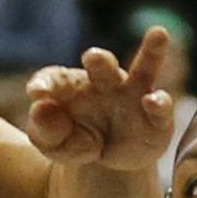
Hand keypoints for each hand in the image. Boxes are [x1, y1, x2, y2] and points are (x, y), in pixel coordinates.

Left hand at [25, 30, 177, 171]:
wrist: (104, 164)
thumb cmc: (74, 141)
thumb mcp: (52, 143)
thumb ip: (44, 130)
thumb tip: (40, 108)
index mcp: (71, 85)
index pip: (55, 78)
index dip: (44, 82)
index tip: (36, 92)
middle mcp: (104, 82)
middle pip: (101, 64)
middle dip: (98, 59)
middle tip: (92, 56)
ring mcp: (134, 97)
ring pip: (144, 69)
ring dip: (152, 51)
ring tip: (159, 33)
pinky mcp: (156, 120)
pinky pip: (160, 108)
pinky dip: (159, 103)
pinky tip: (153, 101)